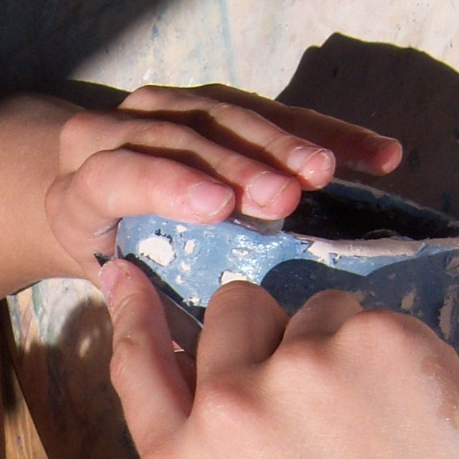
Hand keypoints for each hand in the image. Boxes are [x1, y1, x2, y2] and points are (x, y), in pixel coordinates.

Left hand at [45, 85, 402, 276]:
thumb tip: (202, 358)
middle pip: (181, 138)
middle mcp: (117, 133)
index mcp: (82, 188)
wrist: (89, 199)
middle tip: (288, 196)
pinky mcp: (213, 101)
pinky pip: (270, 111)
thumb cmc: (112, 260)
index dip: (167, 185)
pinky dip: (324, 131)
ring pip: (225, 114)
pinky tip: (376, 155)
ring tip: (328, 171)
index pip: (118, 175)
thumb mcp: (116, 287)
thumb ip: (149, 309)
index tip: (222, 207)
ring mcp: (166, 108)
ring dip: (282, 141)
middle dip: (239, 165)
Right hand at [99, 270, 458, 458]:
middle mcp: (225, 408)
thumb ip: (221, 448)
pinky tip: (424, 422)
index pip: (138, 363)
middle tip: (328, 399)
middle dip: (273, 330)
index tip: (128, 273)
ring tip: (387, 434)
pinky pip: (379, 317)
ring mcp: (297, 367)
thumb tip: (223, 366)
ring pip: (318, 309)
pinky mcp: (374, 339)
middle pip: (235, 307)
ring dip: (347, 347)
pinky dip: (404, 356)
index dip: (135, 313)